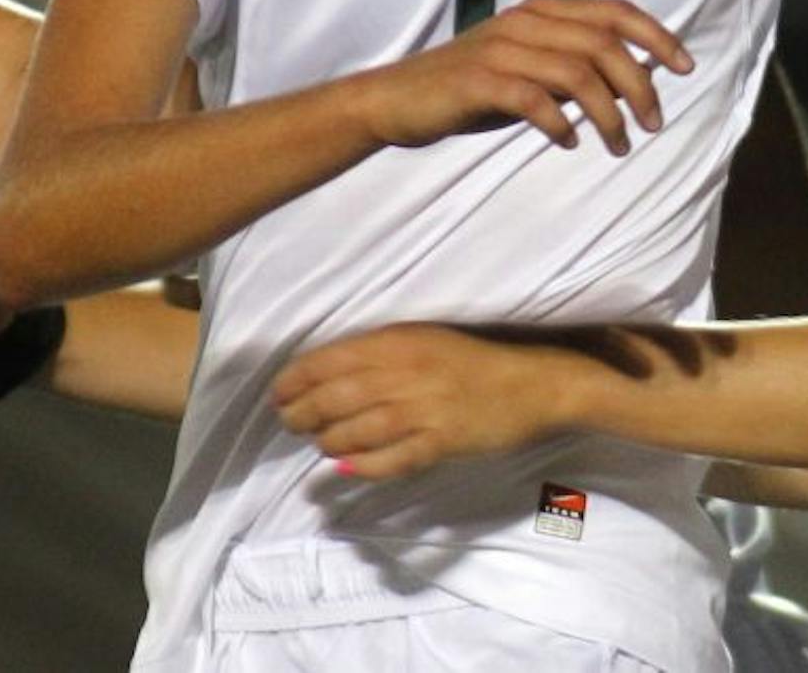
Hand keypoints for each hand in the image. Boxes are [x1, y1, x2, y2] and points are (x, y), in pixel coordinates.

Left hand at [271, 324, 562, 476]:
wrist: (529, 383)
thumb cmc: (469, 360)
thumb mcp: (421, 339)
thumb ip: (376, 355)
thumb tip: (324, 378)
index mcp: (397, 341)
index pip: (329, 360)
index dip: (295, 380)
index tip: (279, 394)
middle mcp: (405, 373)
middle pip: (335, 397)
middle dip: (302, 413)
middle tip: (289, 423)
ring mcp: (423, 409)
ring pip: (356, 430)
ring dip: (328, 440)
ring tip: (320, 444)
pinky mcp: (440, 441)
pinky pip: (390, 459)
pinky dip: (363, 466)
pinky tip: (348, 467)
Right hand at [362, 0, 692, 155]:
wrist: (397, 99)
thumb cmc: (470, 88)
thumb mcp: (527, 68)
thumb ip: (573, 66)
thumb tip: (632, 81)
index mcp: (541, 11)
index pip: (614, 11)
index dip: (656, 36)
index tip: (684, 67)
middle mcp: (524, 21)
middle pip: (604, 44)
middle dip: (639, 86)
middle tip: (653, 124)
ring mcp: (500, 48)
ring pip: (577, 73)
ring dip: (608, 114)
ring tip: (617, 145)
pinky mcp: (479, 80)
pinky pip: (534, 99)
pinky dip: (560, 124)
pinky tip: (567, 143)